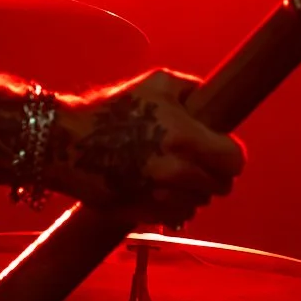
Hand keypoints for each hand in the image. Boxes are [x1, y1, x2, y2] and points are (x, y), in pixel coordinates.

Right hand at [51, 69, 243, 224]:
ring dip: (193, 191)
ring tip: (174, 174)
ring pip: (199, 203)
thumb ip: (193, 90)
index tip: (220, 150)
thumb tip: (215, 100)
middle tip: (198, 163)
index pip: (234, 161)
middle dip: (214, 174)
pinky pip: (175, 217)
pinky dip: (173, 206)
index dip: (230, 155)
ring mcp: (158, 196)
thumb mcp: (158, 84)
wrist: (65, 143)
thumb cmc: (113, 109)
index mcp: (185, 138)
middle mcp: (176, 172)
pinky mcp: (141, 213)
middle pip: (221, 186)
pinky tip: (159, 189)